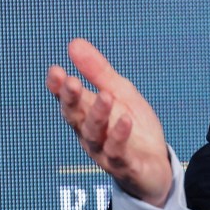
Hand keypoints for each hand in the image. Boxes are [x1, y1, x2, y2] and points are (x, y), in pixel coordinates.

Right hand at [46, 38, 172, 206]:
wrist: (155, 166)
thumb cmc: (133, 128)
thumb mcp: (120, 93)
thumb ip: (98, 71)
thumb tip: (74, 43)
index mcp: (86, 115)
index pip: (67, 100)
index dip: (58, 88)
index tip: (55, 71)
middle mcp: (90, 134)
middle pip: (76, 117)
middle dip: (72, 100)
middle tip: (71, 82)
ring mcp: (105, 152)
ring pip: (95, 134)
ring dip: (98, 115)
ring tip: (105, 96)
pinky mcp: (124, 165)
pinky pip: (118, 152)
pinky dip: (120, 136)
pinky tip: (126, 120)